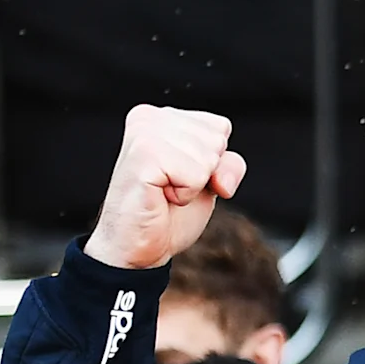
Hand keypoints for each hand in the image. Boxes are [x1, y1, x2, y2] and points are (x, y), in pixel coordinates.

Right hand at [87, 106, 246, 272]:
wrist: (136, 247)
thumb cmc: (168, 213)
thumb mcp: (209, 181)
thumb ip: (228, 164)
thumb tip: (222, 178)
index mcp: (162, 116)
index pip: (221, 127)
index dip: (214, 163)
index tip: (181, 177)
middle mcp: (150, 117)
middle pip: (218, 139)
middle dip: (205, 174)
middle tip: (171, 188)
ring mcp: (144, 132)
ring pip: (209, 156)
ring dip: (193, 186)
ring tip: (164, 191)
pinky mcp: (144, 152)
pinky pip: (195, 174)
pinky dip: (185, 194)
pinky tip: (160, 196)